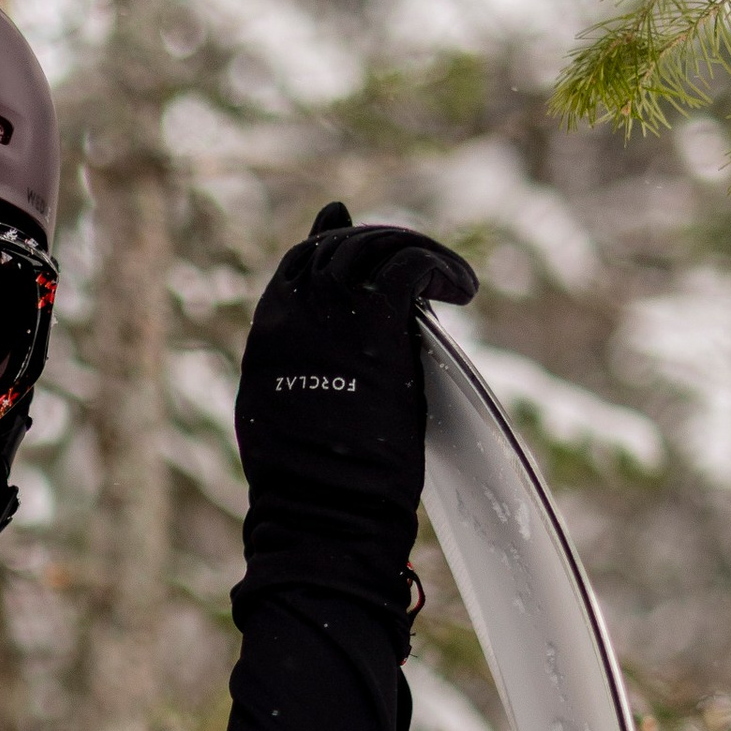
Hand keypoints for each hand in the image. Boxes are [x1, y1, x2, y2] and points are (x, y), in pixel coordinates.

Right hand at [234, 199, 478, 578]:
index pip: (297, 264)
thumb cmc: (305, 482)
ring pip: (372, 247)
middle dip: (377, 244)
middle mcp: (294, 313)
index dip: (329, 241)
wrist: (322, 502)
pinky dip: (439, 266)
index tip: (351, 228)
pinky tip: (461, 288)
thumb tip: (300, 355)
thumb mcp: (278, 412)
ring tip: (447, 276)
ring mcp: (333, 313)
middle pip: (336, 247)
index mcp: (269, 335)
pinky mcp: (377, 323)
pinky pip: (409, 265)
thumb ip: (291, 368)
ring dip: (412, 250)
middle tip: (417, 260)